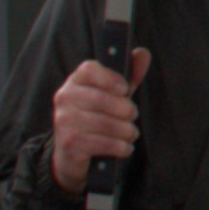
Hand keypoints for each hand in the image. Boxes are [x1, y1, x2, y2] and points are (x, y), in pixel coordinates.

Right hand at [49, 48, 148, 183]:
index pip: (90, 69)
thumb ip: (128, 75)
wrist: (72, 156)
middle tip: (132, 117)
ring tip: (130, 134)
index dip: (111, 79)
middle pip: (103, 99)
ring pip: (108, 124)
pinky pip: (105, 143)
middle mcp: (65, 98)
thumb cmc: (96, 120)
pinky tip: (124, 148)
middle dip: (127, 111)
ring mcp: (64, 121)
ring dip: (127, 132)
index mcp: (74, 81)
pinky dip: (121, 147)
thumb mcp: (113, 96)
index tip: (124, 90)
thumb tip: (143, 53)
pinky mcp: (70, 143)